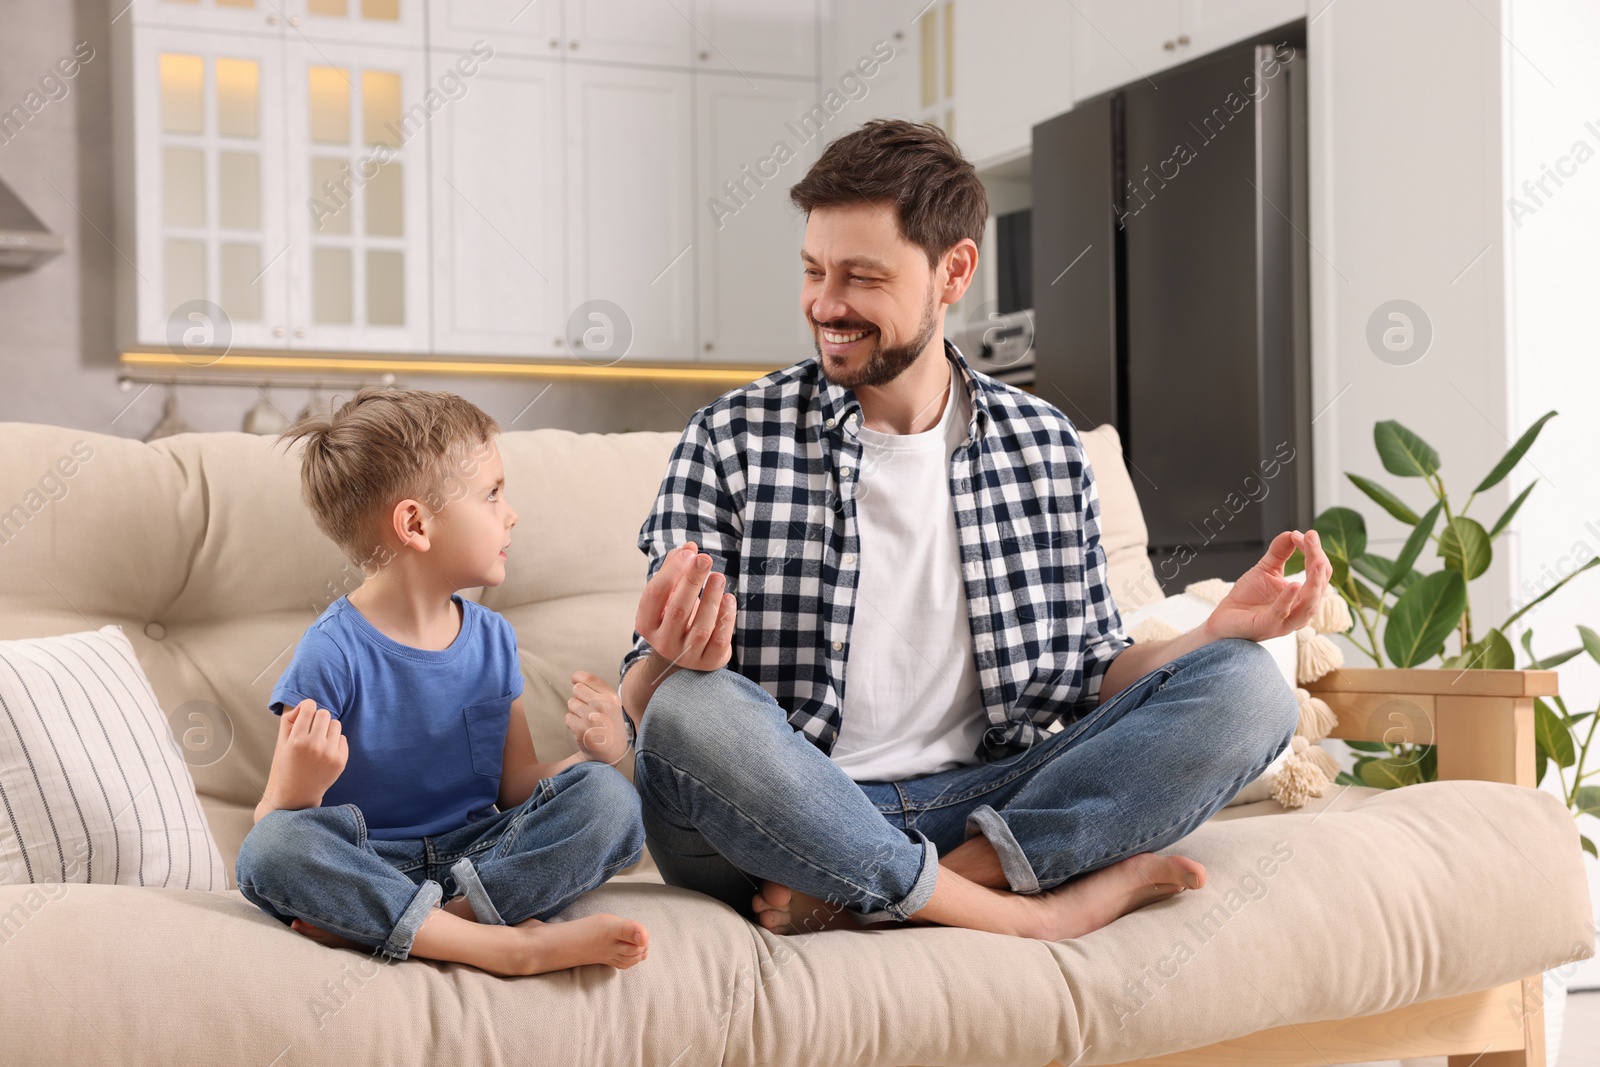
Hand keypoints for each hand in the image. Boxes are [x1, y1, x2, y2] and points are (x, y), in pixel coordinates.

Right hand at [263, 699, 347, 810]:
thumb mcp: (282, 744)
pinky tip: (326, 752)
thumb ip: (289, 721)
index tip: (306, 714)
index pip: (309, 707)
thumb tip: (304, 706)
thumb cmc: (289, 765)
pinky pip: (342, 738)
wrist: (299, 793)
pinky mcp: (341, 760)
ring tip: (320, 740)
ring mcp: (329, 754)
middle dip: (318, 718)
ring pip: (336, 724)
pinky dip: (335, 741)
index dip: (307, 707)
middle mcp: (314, 746)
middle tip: (312, 729)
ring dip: (328, 728)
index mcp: (297, 740)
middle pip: (324, 713)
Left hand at [566, 671, 630, 764]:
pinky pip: (568, 718)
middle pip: (576, 689)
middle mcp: (603, 705)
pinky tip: (583, 730)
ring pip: (571, 703)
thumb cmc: (609, 725)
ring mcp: (592, 717)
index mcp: (611, 697)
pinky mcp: (582, 729)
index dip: (577, 677)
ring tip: (586, 721)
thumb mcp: (612, 705)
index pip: (588, 678)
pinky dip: (572, 724)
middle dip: (578, 697)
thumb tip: (575, 679)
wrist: (611, 753)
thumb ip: (598, 691)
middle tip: (586, 709)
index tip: (574, 680)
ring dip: (575, 712)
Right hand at [634, 541, 737, 672]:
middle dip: (692, 581)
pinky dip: (726, 618)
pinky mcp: (709, 662)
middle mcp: (663, 642)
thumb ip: (676, 570)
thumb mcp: (669, 595)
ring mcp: (686, 655)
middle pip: (678, 610)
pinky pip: (719, 640)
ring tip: (719, 576)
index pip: (655, 594)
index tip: (690, 552)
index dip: (672, 571)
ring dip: (711, 598)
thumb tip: (690, 546)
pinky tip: (729, 598)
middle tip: (705, 558)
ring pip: (701, 627)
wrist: (682, 657)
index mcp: (646, 623)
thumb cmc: (674, 616)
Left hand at [1206, 529, 1333, 642]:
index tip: (1307, 534)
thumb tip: (1293, 533)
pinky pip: (1282, 613)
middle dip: (1318, 562)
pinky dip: (1288, 599)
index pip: (1319, 574)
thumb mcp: (1265, 569)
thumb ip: (1279, 552)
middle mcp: (1299, 611)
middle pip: (1318, 587)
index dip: (1315, 552)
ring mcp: (1285, 621)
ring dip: (1314, 582)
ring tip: (1316, 562)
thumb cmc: (1247, 598)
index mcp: (1302, 597)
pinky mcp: (1267, 626)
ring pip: (1308, 605)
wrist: (1224, 619)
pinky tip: (1294, 584)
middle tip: (1312, 538)